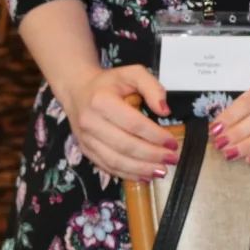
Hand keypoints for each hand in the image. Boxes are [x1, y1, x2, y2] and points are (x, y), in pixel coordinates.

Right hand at [64, 65, 177, 181]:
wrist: (77, 90)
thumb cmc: (110, 83)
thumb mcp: (132, 73)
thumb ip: (152, 87)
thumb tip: (165, 111)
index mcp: (102, 101)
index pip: (133, 124)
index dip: (155, 136)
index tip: (173, 143)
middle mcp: (91, 122)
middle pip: (125, 145)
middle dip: (151, 155)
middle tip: (172, 159)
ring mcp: (86, 139)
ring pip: (115, 160)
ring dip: (140, 169)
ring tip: (161, 172)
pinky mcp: (85, 150)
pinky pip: (106, 166)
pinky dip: (126, 174)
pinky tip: (143, 176)